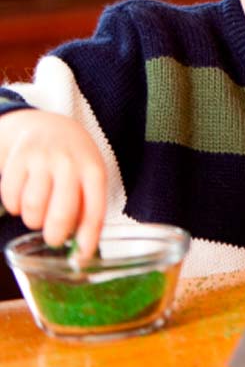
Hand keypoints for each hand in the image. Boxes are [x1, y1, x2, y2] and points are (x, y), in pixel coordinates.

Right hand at [0, 109, 105, 257]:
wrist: (46, 126)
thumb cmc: (73, 161)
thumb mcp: (89, 176)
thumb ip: (87, 206)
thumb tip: (83, 248)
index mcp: (93, 170)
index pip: (95, 209)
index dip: (88, 236)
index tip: (82, 257)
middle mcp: (70, 163)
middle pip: (61, 213)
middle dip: (56, 235)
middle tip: (54, 239)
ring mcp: (42, 159)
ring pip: (33, 208)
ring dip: (33, 220)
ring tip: (38, 214)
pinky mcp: (18, 159)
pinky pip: (11, 197)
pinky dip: (14, 207)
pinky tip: (22, 201)